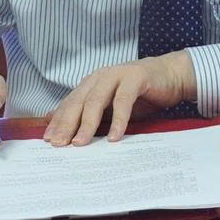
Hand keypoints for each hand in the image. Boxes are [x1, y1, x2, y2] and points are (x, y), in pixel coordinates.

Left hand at [43, 53, 195, 145]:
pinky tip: (114, 136)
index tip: (48, 140)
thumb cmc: (140, 94)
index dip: (58, 121)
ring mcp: (117, 75)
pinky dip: (118, 119)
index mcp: (91, 84)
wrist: (171, 76)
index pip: (69, 104)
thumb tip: (59, 122)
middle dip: (67, 124)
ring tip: (81, 142)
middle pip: (78, 102)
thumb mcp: (112, 107)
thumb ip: (91, 114)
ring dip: (87, 123)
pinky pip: (123, 101)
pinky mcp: (136, 78)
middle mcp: (100, 77)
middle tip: (59, 144)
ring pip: (96, 100)